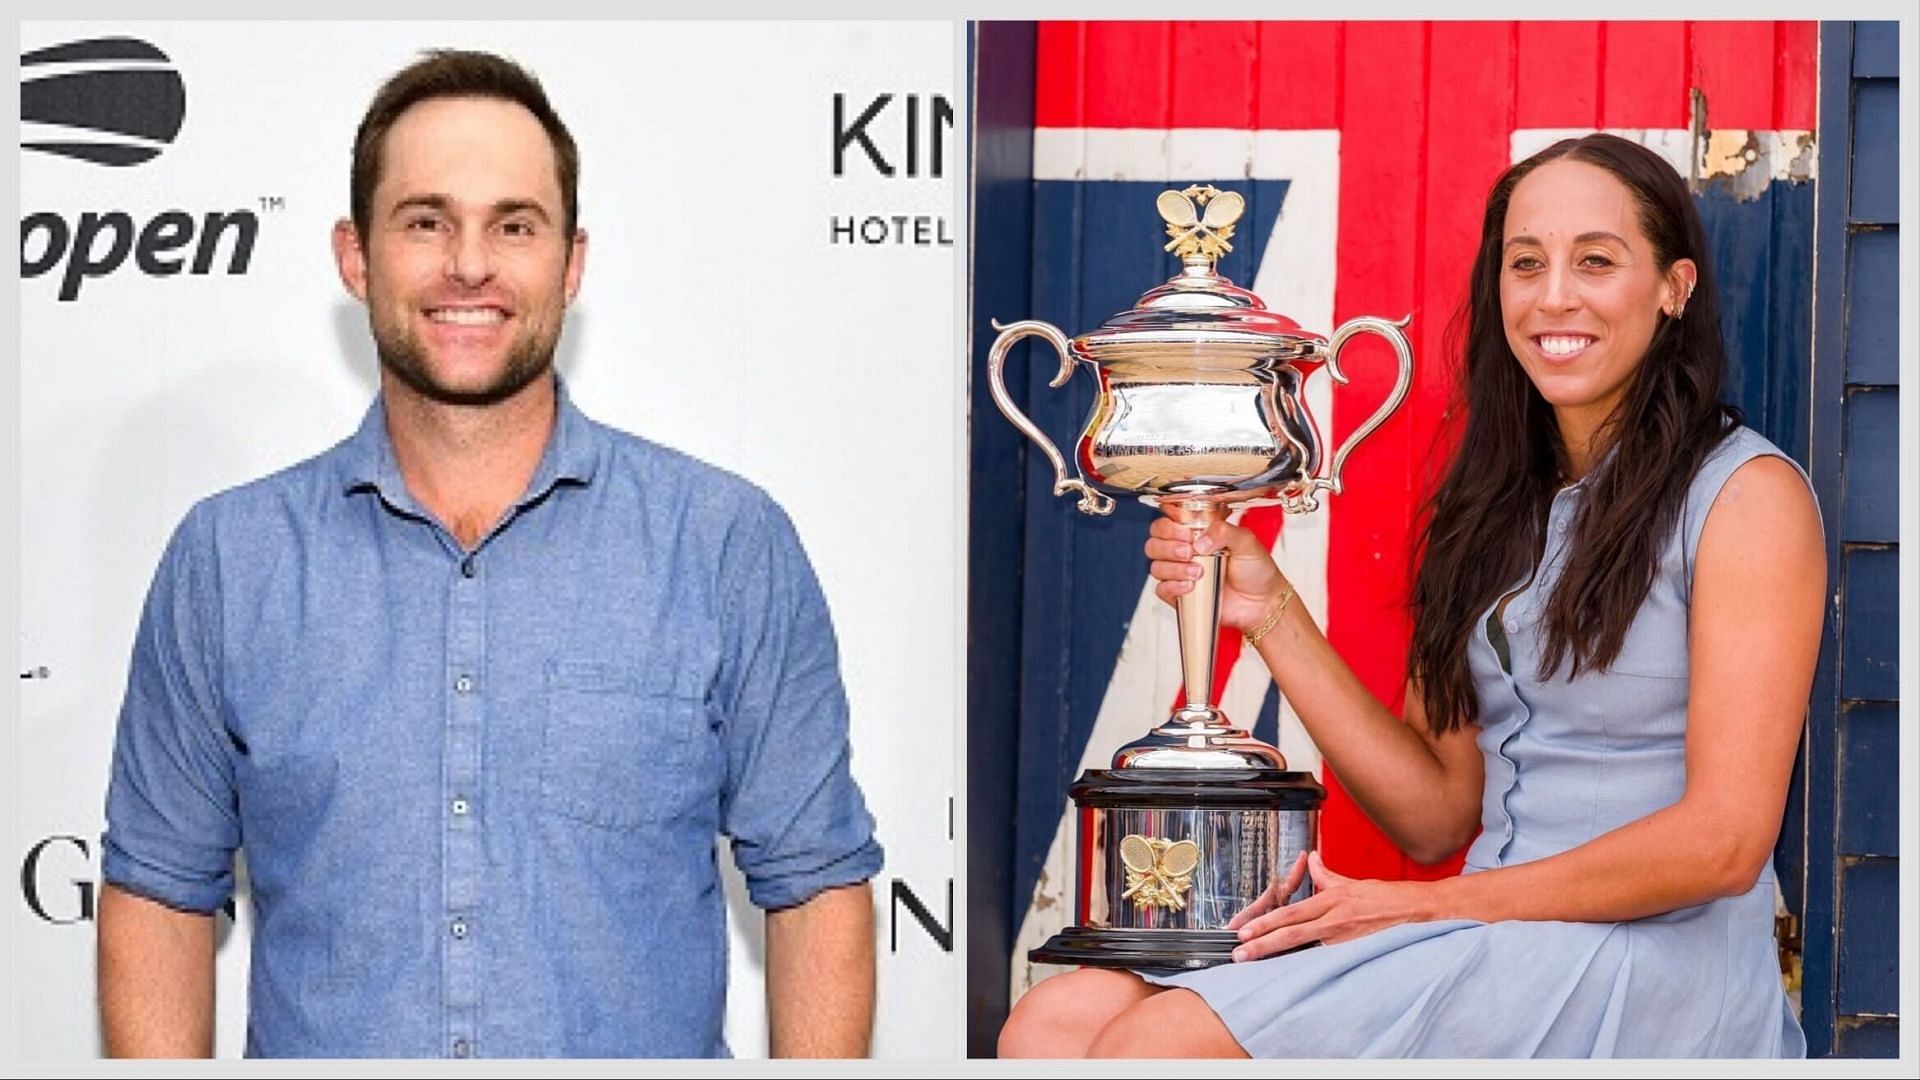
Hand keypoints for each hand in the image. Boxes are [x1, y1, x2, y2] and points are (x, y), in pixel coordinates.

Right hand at [1143, 510, 1288, 631]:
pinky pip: (1162, 590)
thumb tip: (1200, 540)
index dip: (1169, 527)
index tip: (1186, 534)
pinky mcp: (1180, 596)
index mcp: (1196, 534)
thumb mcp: (1246, 541)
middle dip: (1168, 547)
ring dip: (1174, 568)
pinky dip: (1173, 587)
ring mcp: (1180, 574)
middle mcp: (1184, 552)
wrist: (1262, 602)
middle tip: (1189, 551)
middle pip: (1153, 544)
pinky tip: (1191, 586)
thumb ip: (1223, 530)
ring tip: (1198, 572)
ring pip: (1156, 567)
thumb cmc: (1255, 570)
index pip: (1165, 524)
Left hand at [1229, 851, 1431, 961]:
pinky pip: (1326, 960)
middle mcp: (1335, 919)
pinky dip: (1307, 968)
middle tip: (1239, 953)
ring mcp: (1346, 938)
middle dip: (1262, 943)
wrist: (1420, 911)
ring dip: (1279, 956)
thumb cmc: (1388, 898)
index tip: (1244, 931)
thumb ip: (1327, 875)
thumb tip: (1311, 859)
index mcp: (1332, 900)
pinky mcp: (1356, 952)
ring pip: (1305, 949)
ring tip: (1256, 964)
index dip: (1265, 922)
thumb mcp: (1353, 882)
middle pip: (1291, 932)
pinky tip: (1291, 976)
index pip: (1290, 912)